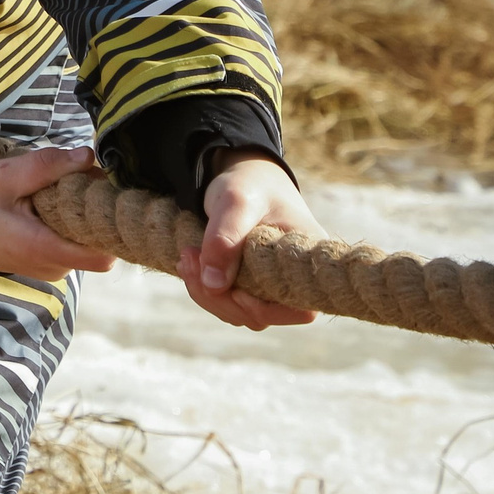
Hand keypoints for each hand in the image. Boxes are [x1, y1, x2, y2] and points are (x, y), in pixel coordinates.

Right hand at [0, 146, 118, 283]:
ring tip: (58, 194)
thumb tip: (88, 157)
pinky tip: (52, 207)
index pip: (103, 253)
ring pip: (90, 243)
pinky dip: (72, 225)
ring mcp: (54, 268)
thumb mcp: (6, 175)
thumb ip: (47, 166)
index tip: (98, 193)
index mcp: (42, 248)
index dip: (108, 223)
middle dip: (94, 211)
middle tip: (75, 182)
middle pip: (100, 243)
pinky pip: (76, 245)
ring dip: (82, 216)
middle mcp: (53, 266)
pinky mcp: (53, 265)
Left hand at [182, 152, 322, 328]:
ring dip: (206, 293)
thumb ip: (225, 238)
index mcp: (307, 260)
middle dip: (217, 296)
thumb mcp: (235, 201)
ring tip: (187, 256)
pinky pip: (228, 303)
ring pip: (240, 313)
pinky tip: (191, 262)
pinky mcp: (252, 285)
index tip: (229, 285)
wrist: (243, 177)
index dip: (263, 309)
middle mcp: (295, 279)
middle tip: (188, 257)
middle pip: (261, 316)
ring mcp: (272, 285)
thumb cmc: (249, 185)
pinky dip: (204, 289)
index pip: (301, 310)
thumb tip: (214, 285)